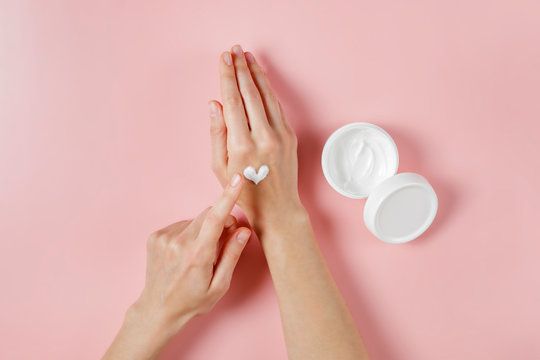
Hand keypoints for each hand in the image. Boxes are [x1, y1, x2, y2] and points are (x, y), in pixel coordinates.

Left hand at [103, 174, 250, 359]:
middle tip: (223, 242)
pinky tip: (184, 253)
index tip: (237, 179)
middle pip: (208, 215)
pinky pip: (181, 225)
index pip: (216, 219)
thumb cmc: (192, 301)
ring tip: (198, 255)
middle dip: (220, 222)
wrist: (157, 310)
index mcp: (197, 255)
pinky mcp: (155, 236)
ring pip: (195, 221)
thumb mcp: (219, 285)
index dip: (228, 196)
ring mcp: (164, 238)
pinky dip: (188, 234)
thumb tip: (243, 231)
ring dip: (202, 231)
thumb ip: (232, 255)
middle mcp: (178, 242)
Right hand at [208, 44, 303, 231]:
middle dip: (241, 68)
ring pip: (267, 96)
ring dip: (257, 74)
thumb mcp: (219, 168)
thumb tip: (214, 103)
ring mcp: (280, 135)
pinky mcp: (291, 136)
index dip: (227, 76)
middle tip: (235, 49)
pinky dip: (269, 90)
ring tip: (248, 57)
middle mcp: (263, 136)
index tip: (224, 58)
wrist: (277, 208)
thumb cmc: (243, 192)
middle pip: (250, 93)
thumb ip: (216, 133)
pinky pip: (278, 107)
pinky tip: (262, 79)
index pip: (232, 100)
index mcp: (241, 145)